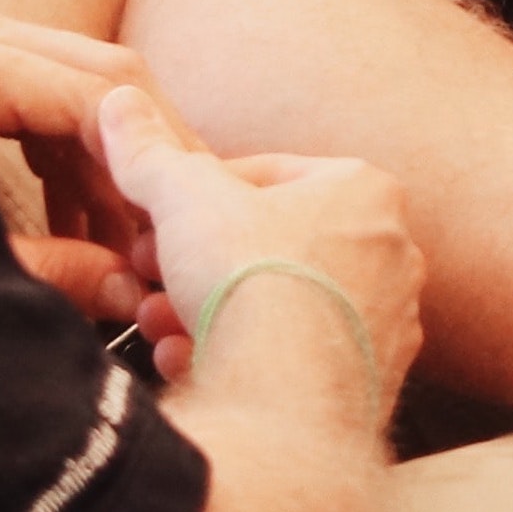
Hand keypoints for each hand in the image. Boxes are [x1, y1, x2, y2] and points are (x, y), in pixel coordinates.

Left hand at [0, 8, 198, 330]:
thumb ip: (52, 274)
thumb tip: (128, 293)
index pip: (103, 100)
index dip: (151, 169)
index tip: (181, 229)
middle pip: (110, 77)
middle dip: (148, 158)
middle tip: (179, 228)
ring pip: (87, 86)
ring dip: (114, 163)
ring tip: (130, 246)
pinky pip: (50, 97)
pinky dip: (74, 158)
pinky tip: (83, 231)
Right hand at [98, 84, 423, 421]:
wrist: (285, 405)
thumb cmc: (252, 280)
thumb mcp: (185, 196)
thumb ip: (151, 153)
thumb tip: (120, 106)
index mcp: (366, 192)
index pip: (270, 176)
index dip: (200, 195)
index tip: (159, 219)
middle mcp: (391, 257)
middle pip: (272, 247)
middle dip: (200, 262)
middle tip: (151, 274)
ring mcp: (385, 328)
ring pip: (279, 308)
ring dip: (210, 312)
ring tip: (158, 322)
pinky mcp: (368, 391)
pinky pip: (293, 366)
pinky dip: (240, 360)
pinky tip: (190, 363)